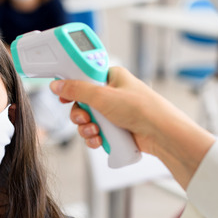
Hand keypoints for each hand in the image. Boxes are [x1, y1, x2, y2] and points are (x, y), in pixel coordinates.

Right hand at [49, 66, 214, 188]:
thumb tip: (57, 85)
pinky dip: (95, 138)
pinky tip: (100, 141)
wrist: (160, 134)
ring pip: (88, 120)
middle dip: (79, 114)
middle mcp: (112, 93)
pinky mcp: (116, 129)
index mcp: (111, 77)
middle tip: (84, 117)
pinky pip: (96, 133)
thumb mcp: (102, 95)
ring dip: (86, 128)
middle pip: (82, 102)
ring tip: (95, 132)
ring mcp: (114, 113)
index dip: (71, 87)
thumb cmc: (141, 108)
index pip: (83, 77)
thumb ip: (76, 90)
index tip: (63, 96)